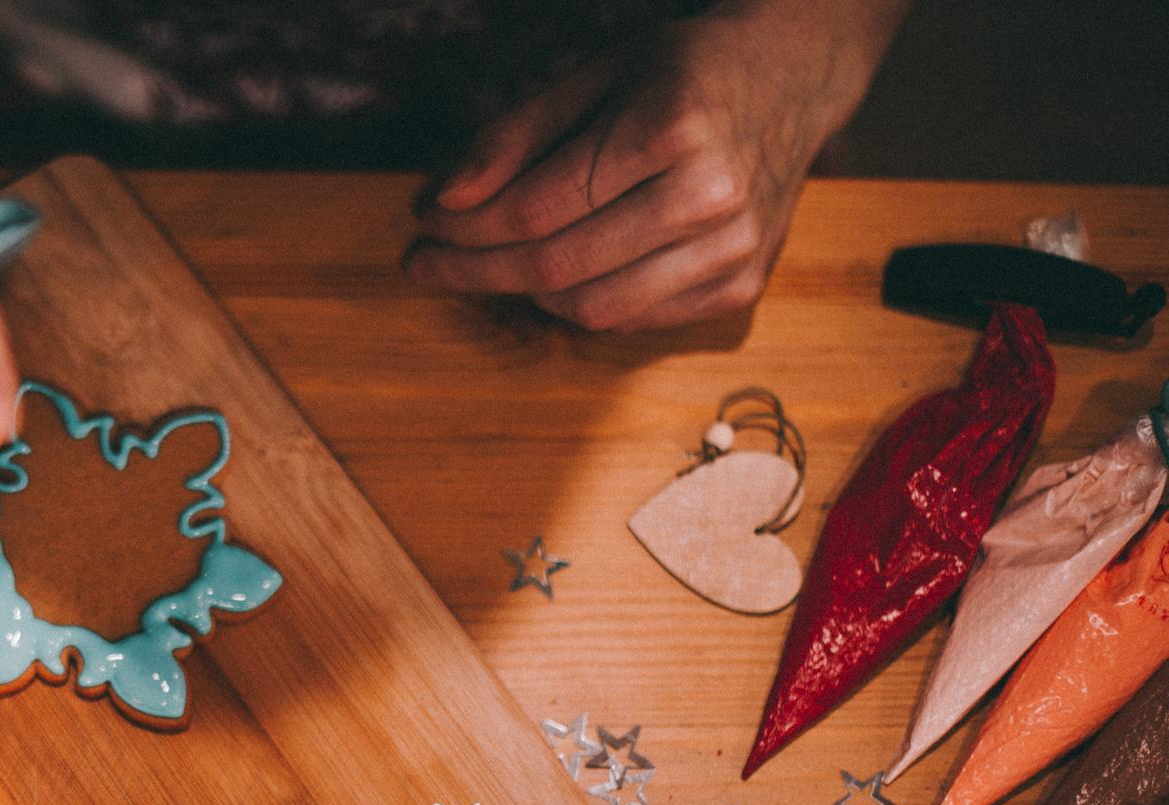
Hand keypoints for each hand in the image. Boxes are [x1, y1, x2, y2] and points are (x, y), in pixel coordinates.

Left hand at [408, 0, 903, 330]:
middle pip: (556, 266)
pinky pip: (633, 320)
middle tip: (427, 262)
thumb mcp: (593, 75)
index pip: (536, 208)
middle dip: (476, 270)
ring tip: (487, 267)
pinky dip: (581, 306)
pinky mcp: (741, 286)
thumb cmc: (683, 73)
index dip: (465, 226)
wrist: (794, 77)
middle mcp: (710, 196)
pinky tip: (556, 276)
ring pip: (591, 308)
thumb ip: (515, 136)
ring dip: (523, 294)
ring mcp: (733, 250)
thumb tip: (444, 201)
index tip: (423, 224)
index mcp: (670, 131)